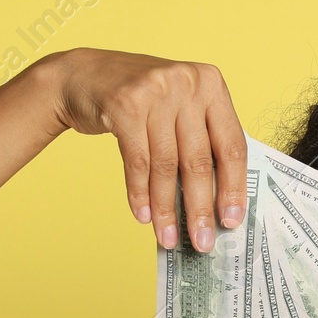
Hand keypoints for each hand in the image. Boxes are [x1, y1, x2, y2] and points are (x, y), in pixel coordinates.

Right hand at [49, 47, 247, 250]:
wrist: (84, 75)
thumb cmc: (142, 100)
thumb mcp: (180, 106)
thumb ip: (202, 140)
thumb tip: (216, 203)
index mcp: (211, 84)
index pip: (231, 145)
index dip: (233, 188)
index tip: (231, 221)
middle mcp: (187, 83)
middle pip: (199, 160)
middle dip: (200, 209)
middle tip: (201, 242)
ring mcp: (155, 91)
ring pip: (166, 165)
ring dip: (166, 209)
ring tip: (167, 237)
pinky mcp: (124, 104)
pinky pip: (137, 162)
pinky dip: (140, 193)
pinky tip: (143, 216)